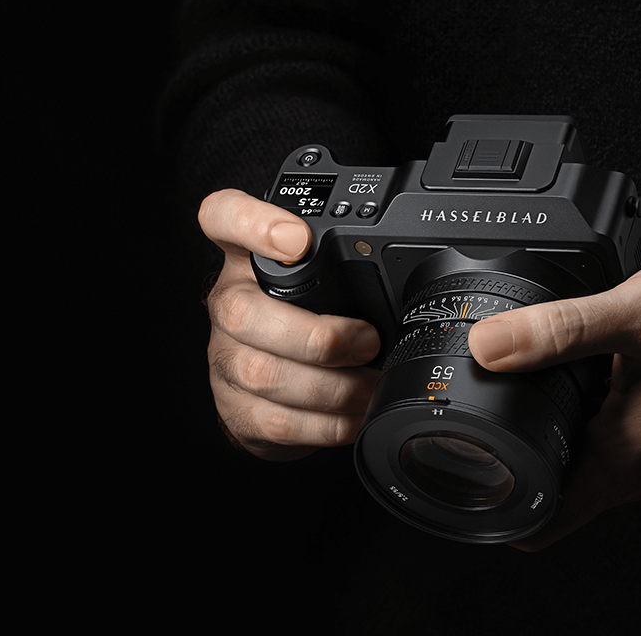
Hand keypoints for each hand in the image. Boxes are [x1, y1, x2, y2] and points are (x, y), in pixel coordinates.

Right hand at [199, 189, 380, 460]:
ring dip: (331, 387)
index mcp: (248, 259)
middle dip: (316, 335)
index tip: (296, 239)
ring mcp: (225, 358)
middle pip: (241, 311)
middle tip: (369, 342)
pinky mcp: (236, 409)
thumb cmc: (306, 320)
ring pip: (262, 373)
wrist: (268, 388)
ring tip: (372, 386)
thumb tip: (416, 275)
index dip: (252, 223)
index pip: (224, 216)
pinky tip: (354, 416)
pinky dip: (326, 423)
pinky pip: (277, 421)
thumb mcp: (323, 281)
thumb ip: (348, 266)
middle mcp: (228, 303)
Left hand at [467, 244, 640, 550]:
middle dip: (511, 465)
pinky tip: (573, 371)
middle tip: (469, 416)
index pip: (544, 523)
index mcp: (627, 459)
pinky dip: (583, 415)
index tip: (456, 478)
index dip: (495, 511)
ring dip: (549, 436)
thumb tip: (487, 347)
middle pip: (556, 492)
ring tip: (514, 389)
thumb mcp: (638, 313)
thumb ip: (559, 332)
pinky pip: (611, 436)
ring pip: (584, 461)